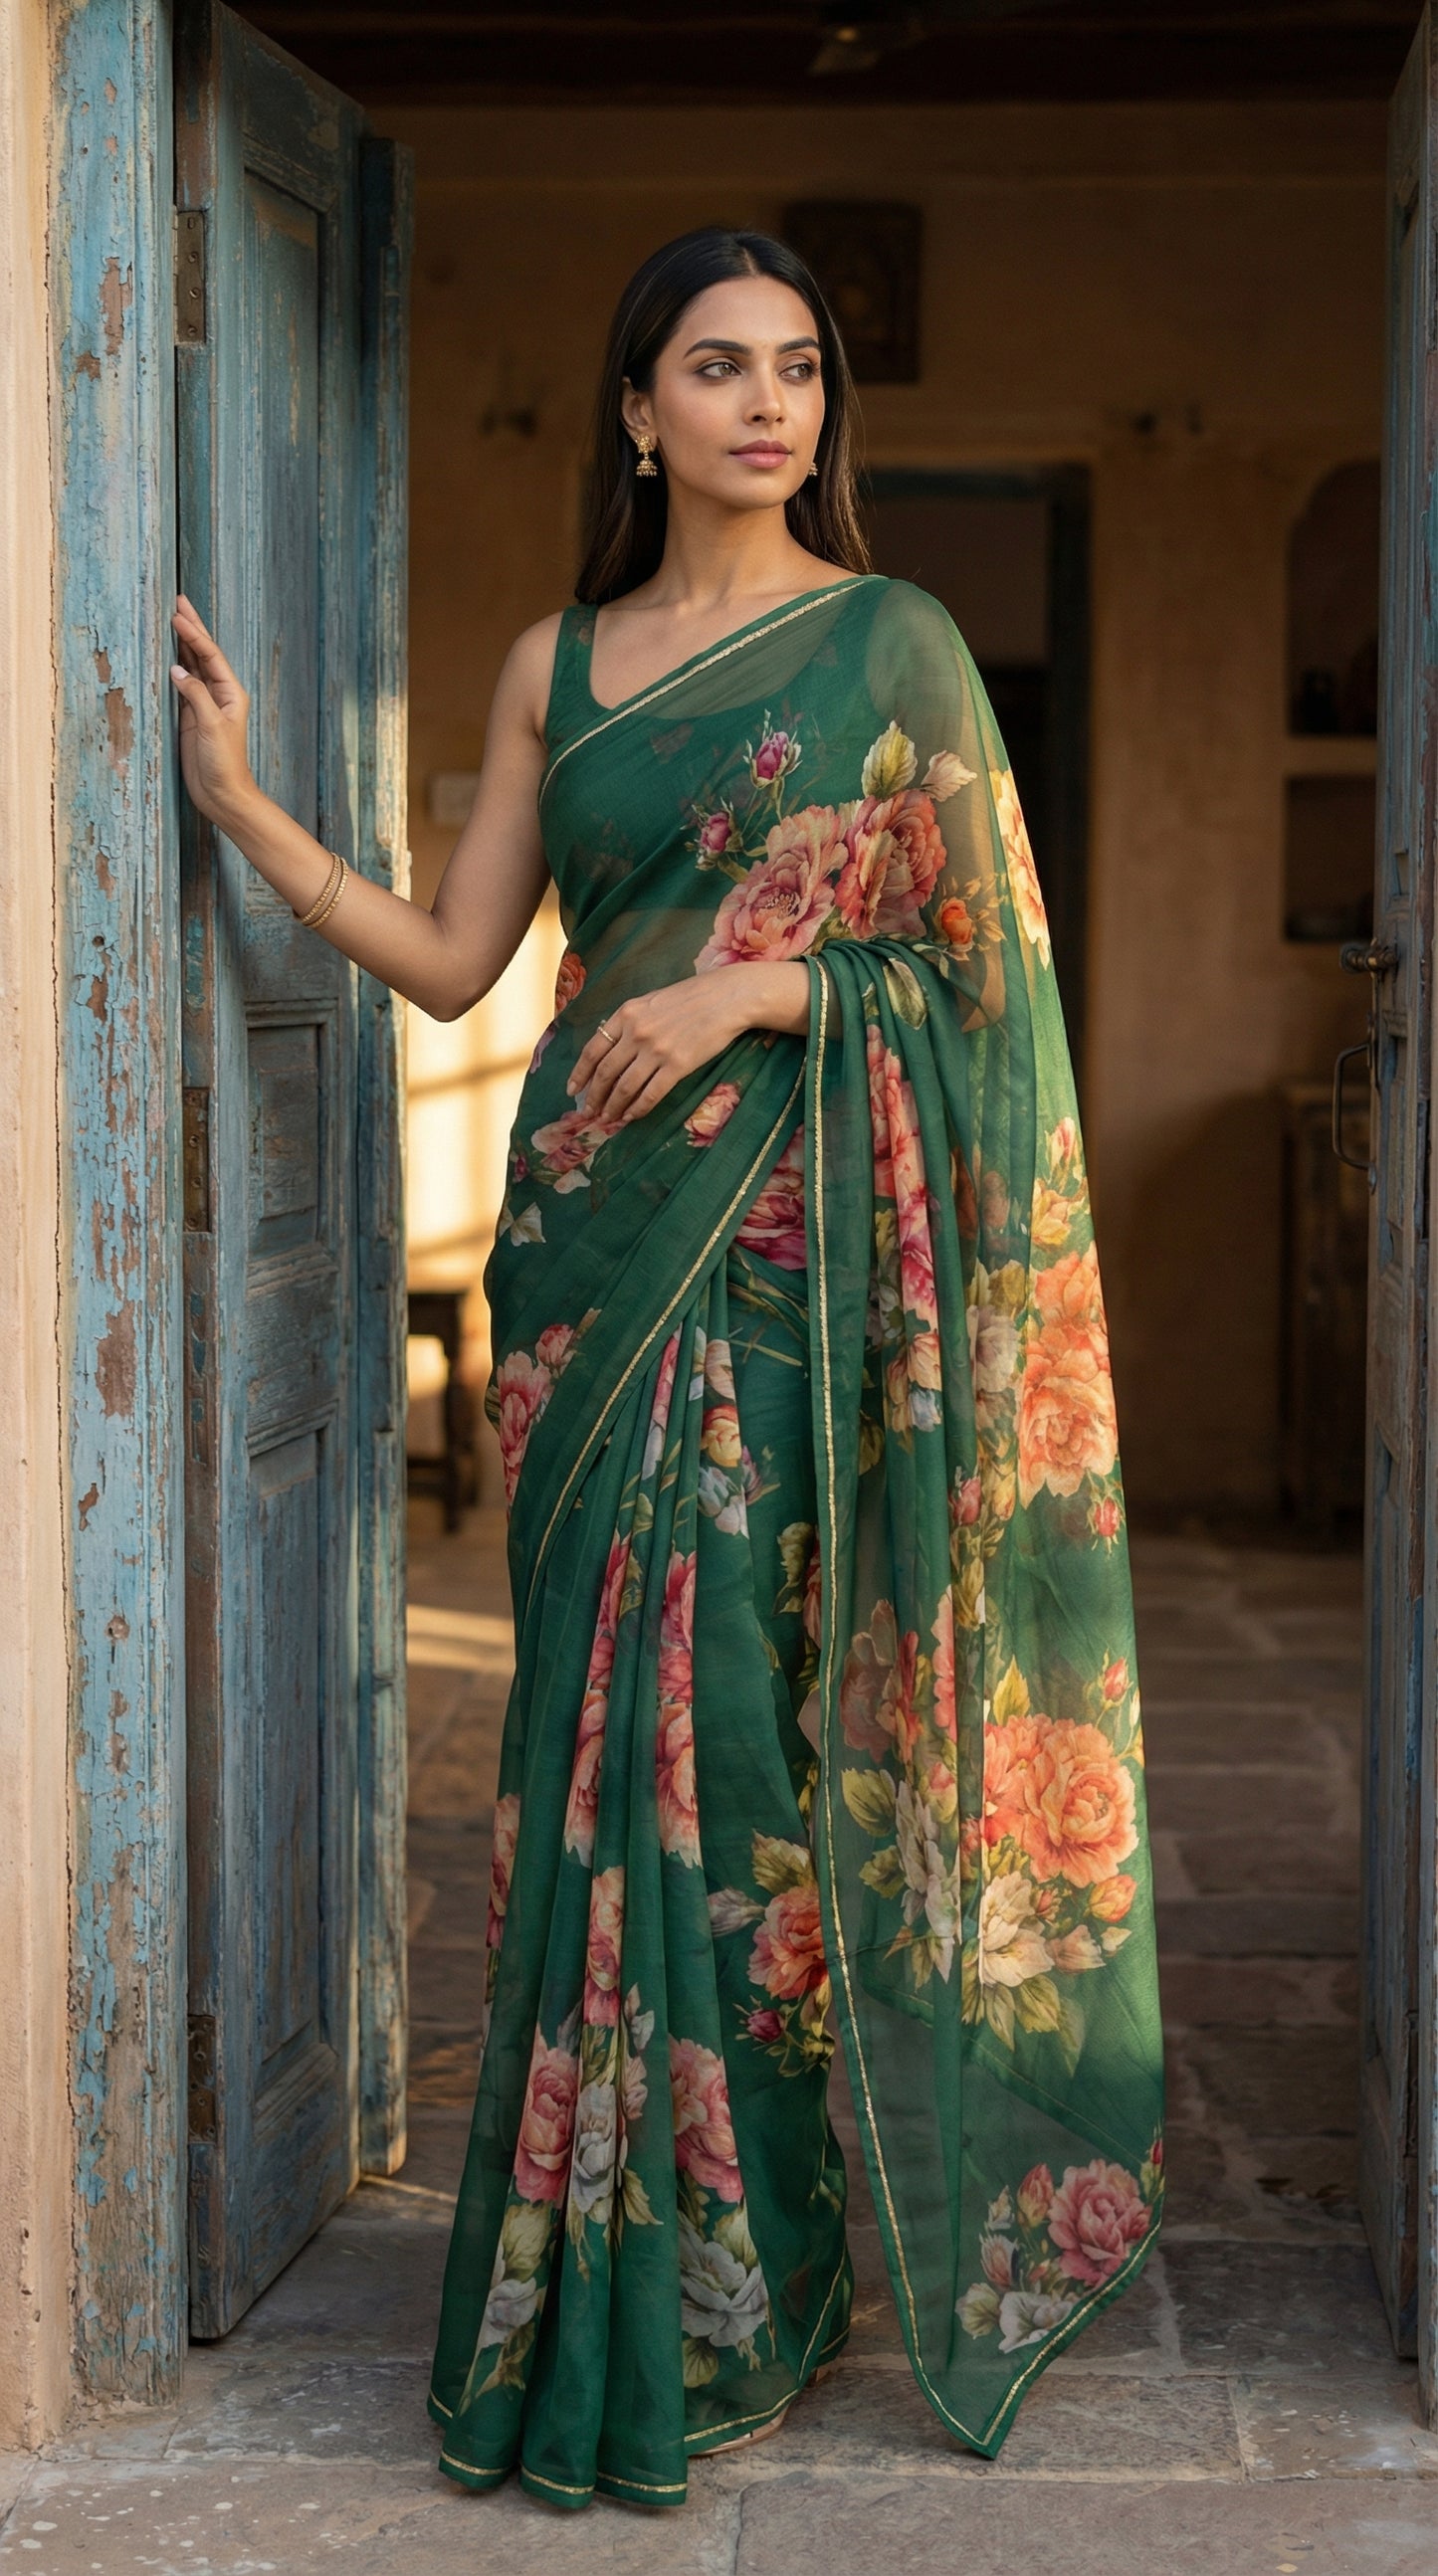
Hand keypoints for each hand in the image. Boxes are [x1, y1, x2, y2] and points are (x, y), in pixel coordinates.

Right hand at [169, 596, 258, 825]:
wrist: (223, 794)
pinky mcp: (190, 716)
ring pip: (191, 666)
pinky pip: (181, 685)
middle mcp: (219, 694)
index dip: (193, 634)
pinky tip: (166, 655)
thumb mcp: (211, 726)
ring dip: (181, 643)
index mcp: (231, 692)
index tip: (177, 614)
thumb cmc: (225, 763)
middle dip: (191, 628)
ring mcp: (203, 704)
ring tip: (171, 619)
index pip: (210, 655)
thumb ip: (195, 695)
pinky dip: (173, 667)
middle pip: (202, 653)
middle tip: (178, 601)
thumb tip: (177, 670)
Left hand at [568, 961, 808, 1123]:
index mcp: (626, 1014)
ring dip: (613, 1107)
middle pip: (605, 1072)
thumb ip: (630, 1022)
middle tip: (588, 1112)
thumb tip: (611, 1047)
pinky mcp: (677, 1065)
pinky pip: (650, 1094)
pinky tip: (631, 1117)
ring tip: (608, 1119)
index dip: (579, 1074)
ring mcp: (656, 1050)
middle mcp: (636, 1032)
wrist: (726, 998)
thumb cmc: (690, 998)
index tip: (572, 1090)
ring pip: (624, 1087)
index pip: (592, 1049)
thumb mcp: (651, 1001)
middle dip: (594, 1097)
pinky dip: (637, 1109)